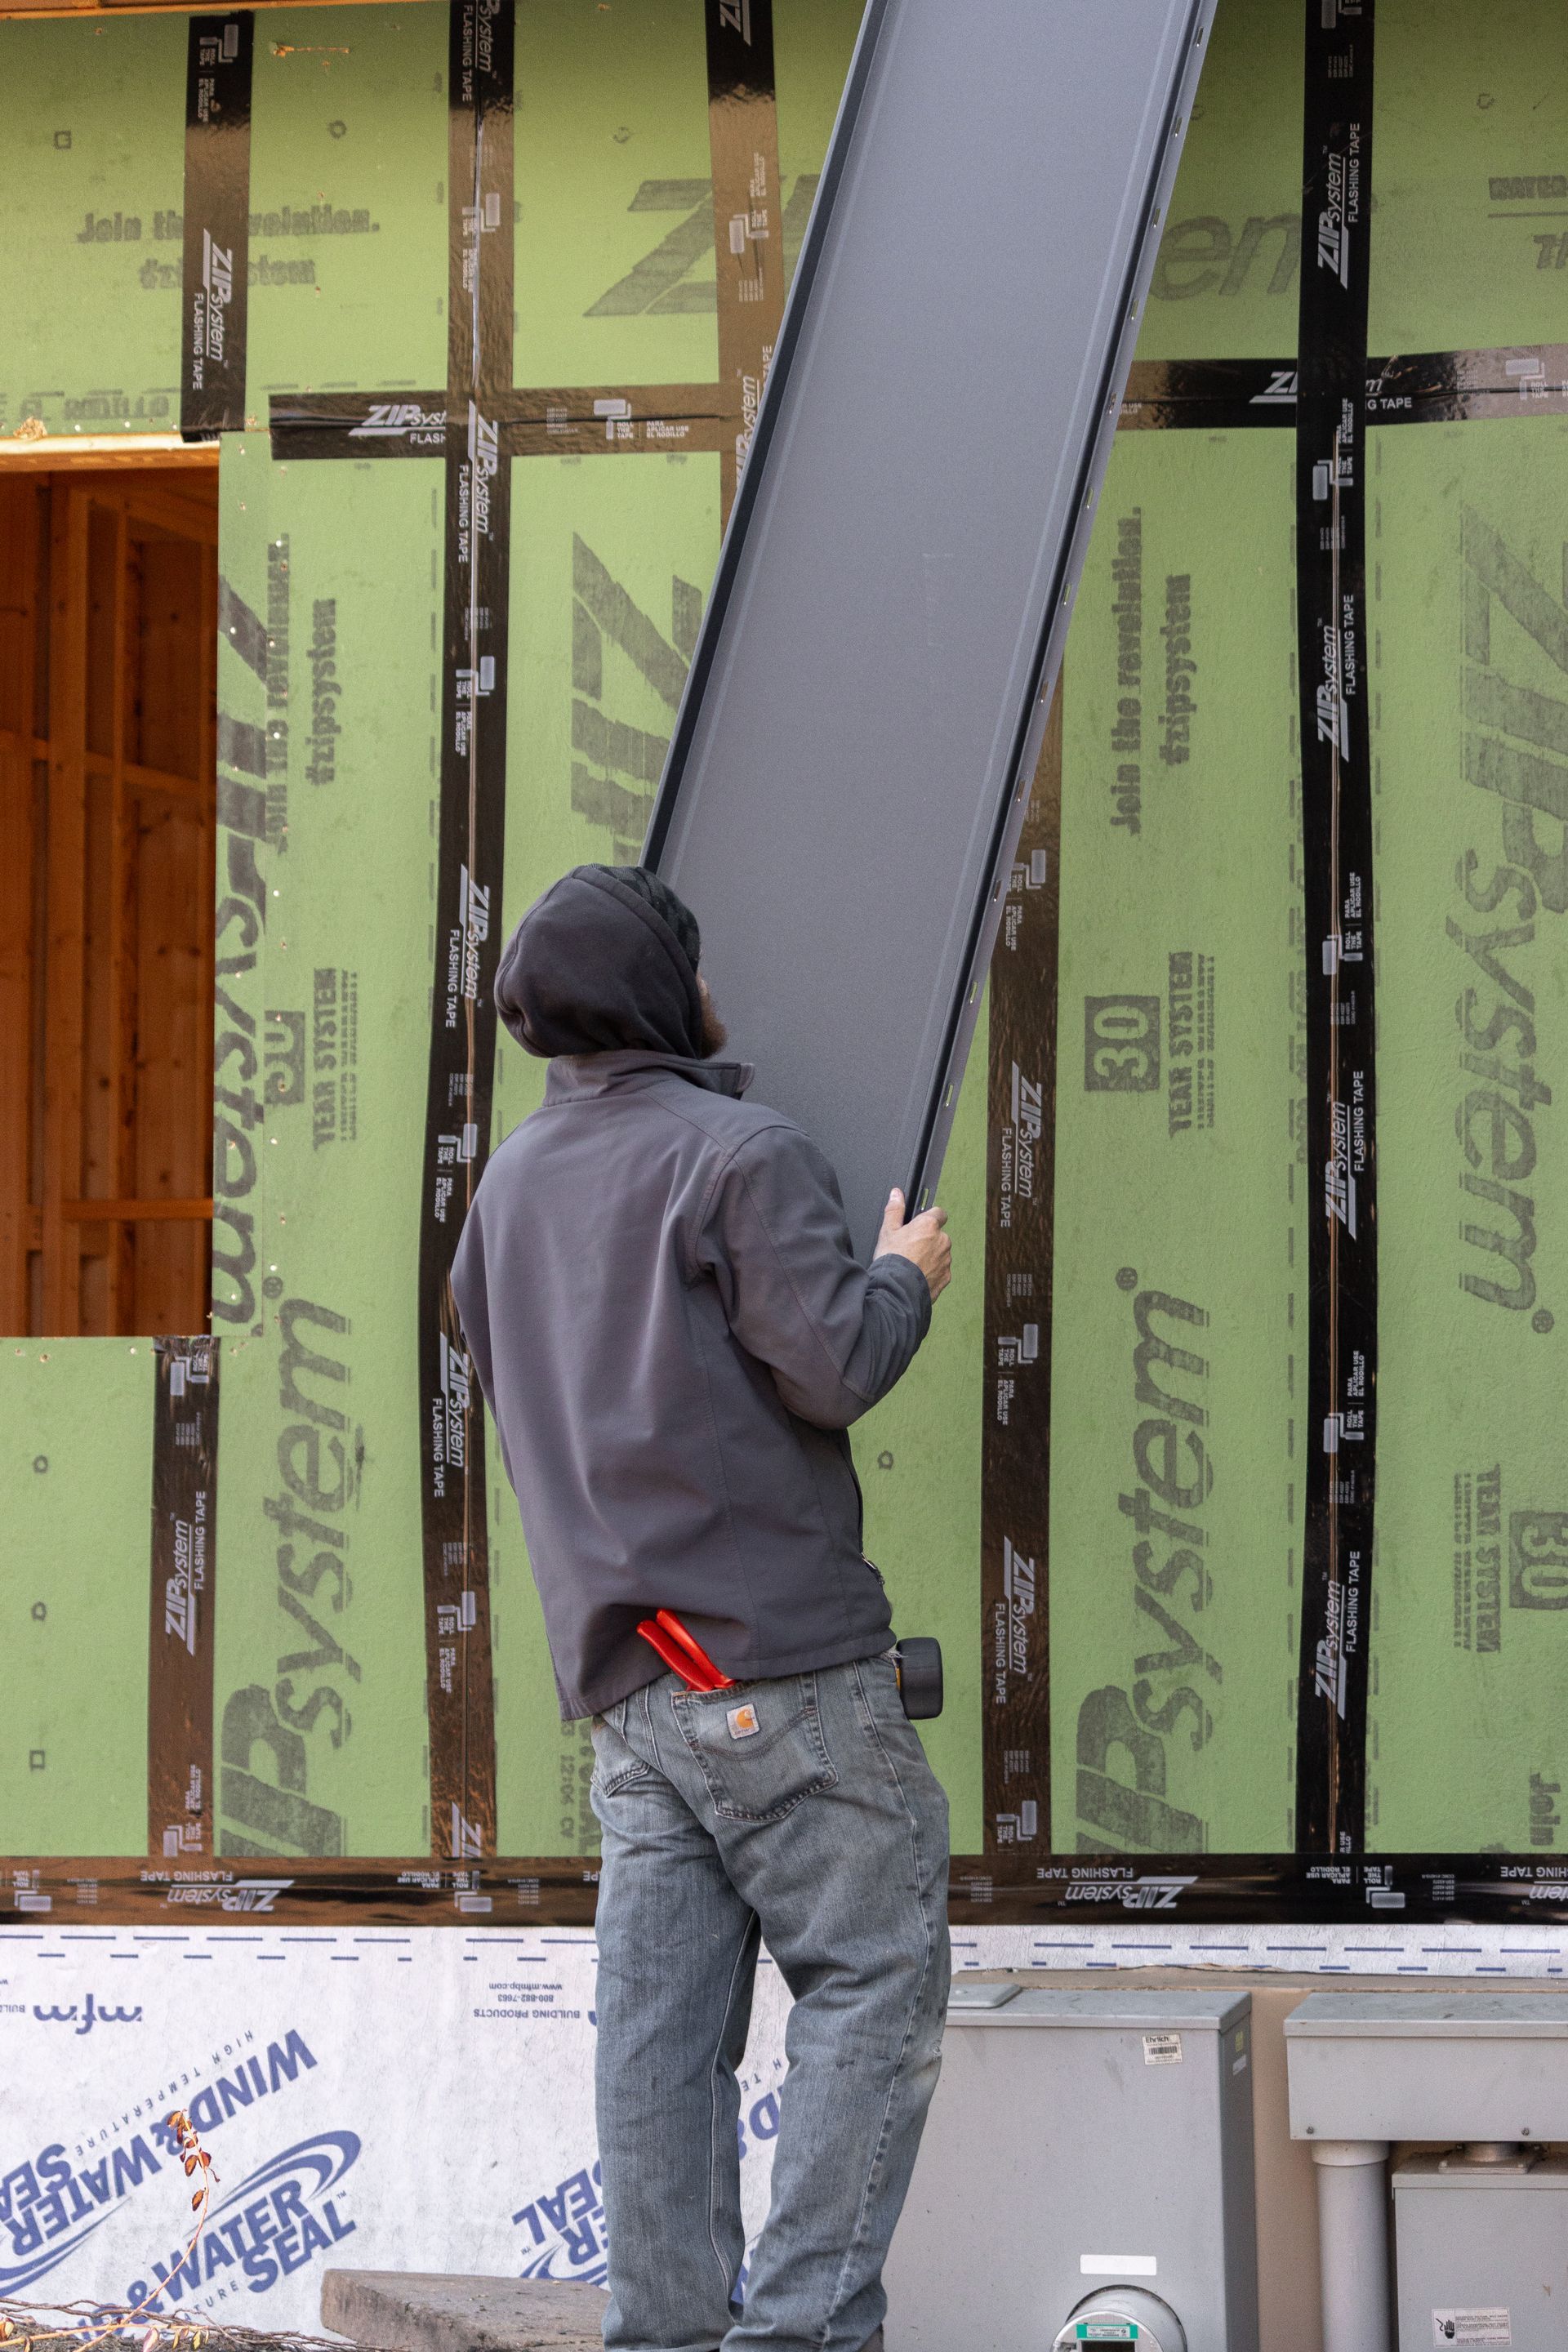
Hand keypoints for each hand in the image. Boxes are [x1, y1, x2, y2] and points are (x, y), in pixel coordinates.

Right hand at [874, 1188, 950, 1302]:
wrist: (897, 1289)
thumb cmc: (892, 1260)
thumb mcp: (888, 1230)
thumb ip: (895, 1209)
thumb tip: (897, 1194)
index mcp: (929, 1225)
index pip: (939, 1213)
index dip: (929, 1217)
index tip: (920, 1224)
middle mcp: (942, 1241)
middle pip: (938, 1235)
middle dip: (928, 1240)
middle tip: (910, 1248)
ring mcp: (946, 1260)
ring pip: (940, 1253)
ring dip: (930, 1256)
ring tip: (911, 1264)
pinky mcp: (946, 1277)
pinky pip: (940, 1270)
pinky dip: (931, 1272)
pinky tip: (916, 1275)